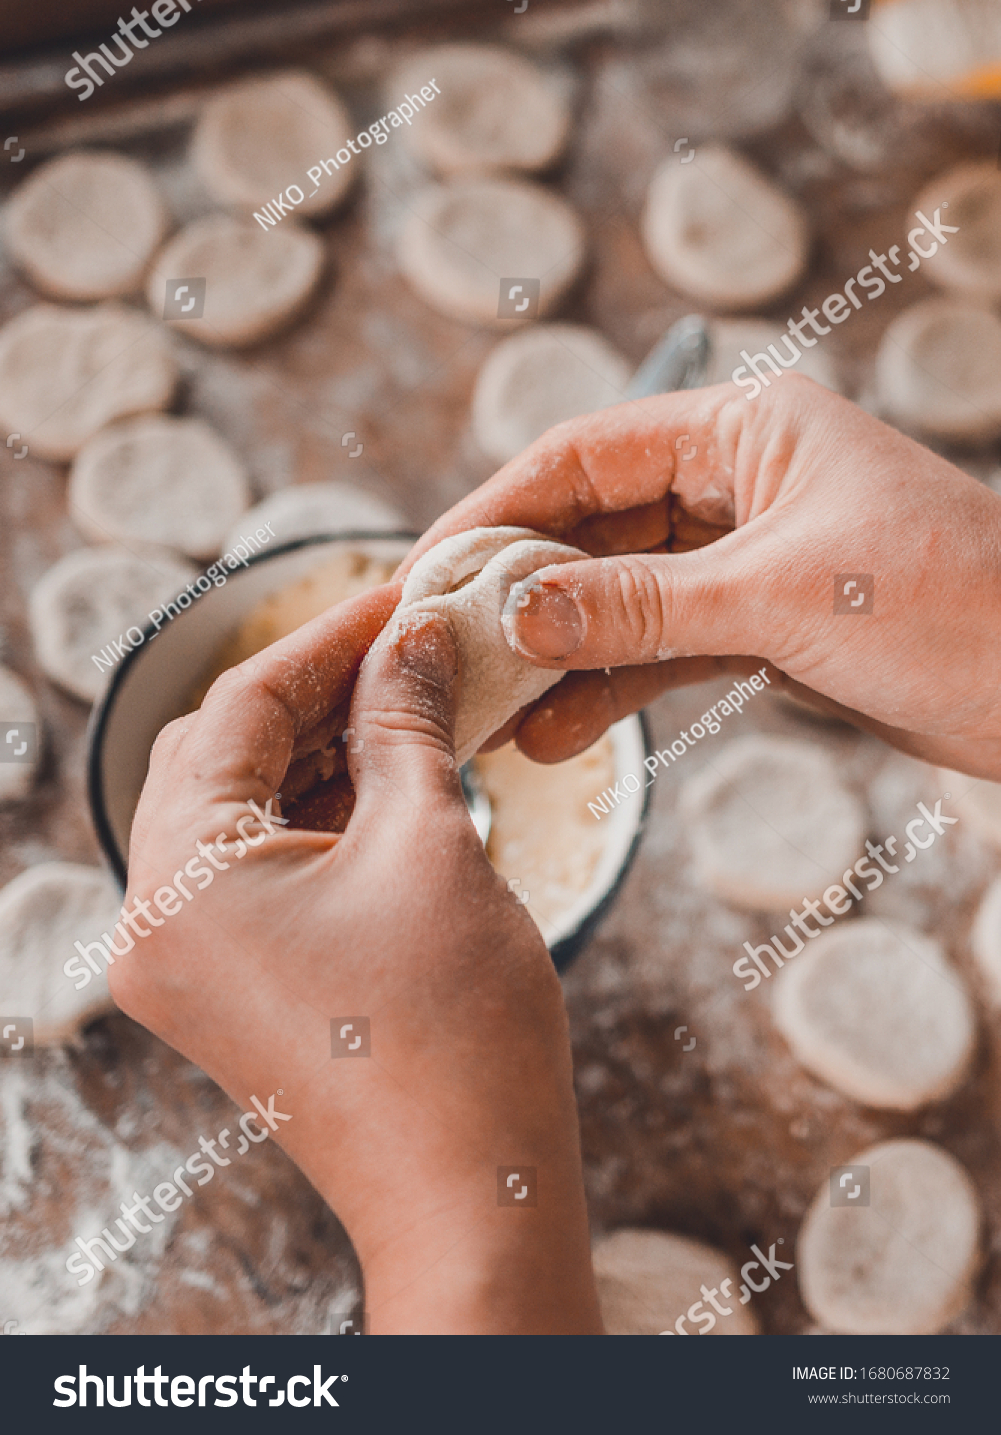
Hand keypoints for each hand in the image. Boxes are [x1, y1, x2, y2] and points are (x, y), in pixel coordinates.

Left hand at [108, 586, 601, 1334]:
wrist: (469, 1195)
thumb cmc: (455, 1032)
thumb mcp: (431, 844)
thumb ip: (408, 721)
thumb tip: (414, 635)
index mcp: (180, 881)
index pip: (239, 709)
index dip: (328, 639)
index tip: (399, 594)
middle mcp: (153, 922)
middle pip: (220, 753)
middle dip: (314, 692)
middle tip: (405, 645)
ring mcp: (181, 963)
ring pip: (234, 808)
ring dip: (315, 752)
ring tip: (406, 704)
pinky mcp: (223, 987)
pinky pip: (248, 867)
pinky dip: (310, 816)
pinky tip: (383, 777)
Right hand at [401, 376, 1000, 780]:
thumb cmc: (956, 609)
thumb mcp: (781, 599)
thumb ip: (640, 605)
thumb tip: (515, 606)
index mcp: (747, 428)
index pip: (585, 454)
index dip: (496, 507)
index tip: (427, 567)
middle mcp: (740, 481)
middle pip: (594, 526)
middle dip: (520, 590)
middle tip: (443, 648)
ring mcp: (752, 557)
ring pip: (624, 597)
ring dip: (559, 651)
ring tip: (489, 708)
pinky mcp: (769, 625)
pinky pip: (666, 649)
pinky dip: (614, 687)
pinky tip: (558, 732)